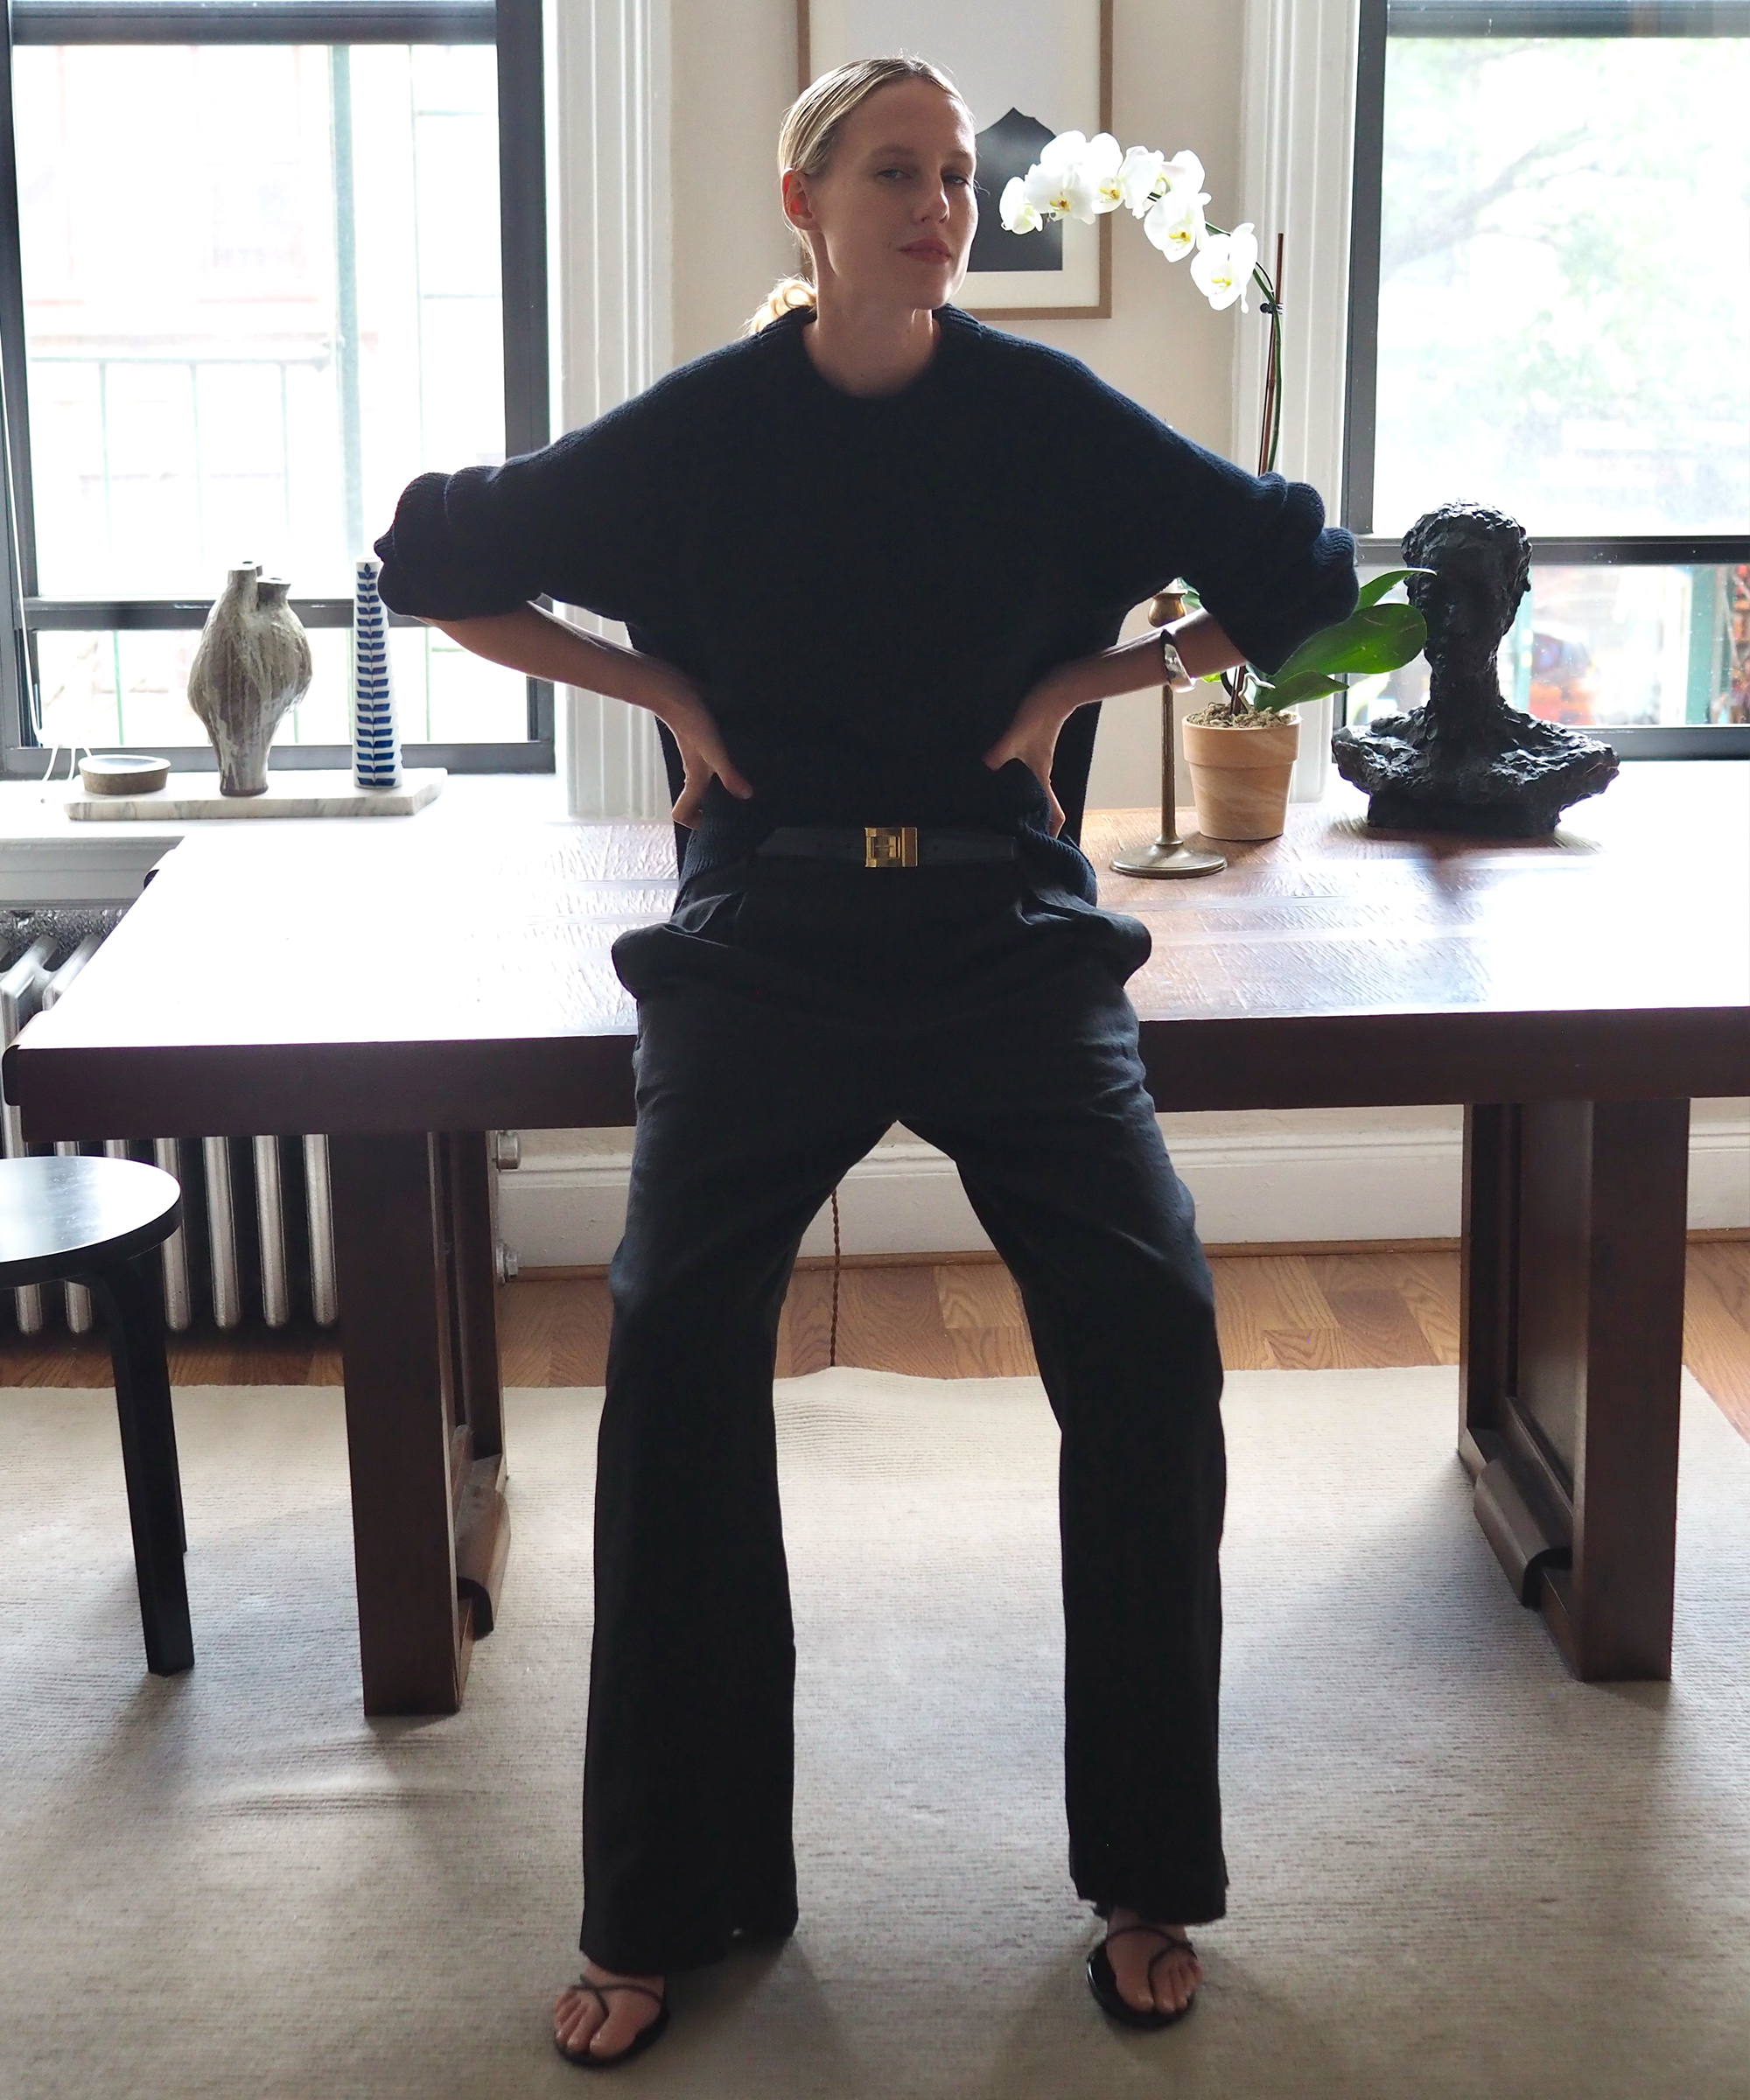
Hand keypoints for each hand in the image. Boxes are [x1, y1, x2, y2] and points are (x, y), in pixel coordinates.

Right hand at [651, 667, 754, 827]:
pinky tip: (747, 755)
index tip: (717, 826)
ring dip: (724, 784)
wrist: (676, 689)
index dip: (697, 824)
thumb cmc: (691, 721)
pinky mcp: (706, 738)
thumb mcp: (713, 750)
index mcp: (695, 778)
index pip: (683, 812)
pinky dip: (728, 762)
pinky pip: (717, 758)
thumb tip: (746, 795)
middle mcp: (696, 770)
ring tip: (751, 783)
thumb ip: (728, 773)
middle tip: (742, 809)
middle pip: (699, 799)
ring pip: (709, 778)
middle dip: (715, 808)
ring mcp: (700, 754)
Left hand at [982, 676, 1071, 836]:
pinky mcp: (1032, 752)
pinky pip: (1026, 777)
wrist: (1056, 690)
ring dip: (1026, 806)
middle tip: (1017, 838)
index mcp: (1042, 776)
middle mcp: (1042, 773)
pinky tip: (1001, 784)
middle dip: (1035, 824)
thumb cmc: (1039, 713)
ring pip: (1034, 793)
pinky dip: (1018, 787)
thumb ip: (1002, 751)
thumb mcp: (1017, 733)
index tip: (1044, 847)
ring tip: (1006, 818)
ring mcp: (1037, 763)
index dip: (1052, 832)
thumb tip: (986, 766)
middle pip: (1042, 807)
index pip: (1053, 812)